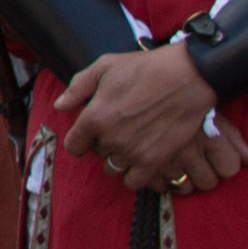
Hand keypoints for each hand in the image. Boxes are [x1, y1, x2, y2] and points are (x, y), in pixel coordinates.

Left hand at [58, 38, 247, 194]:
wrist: (187, 77)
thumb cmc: (145, 68)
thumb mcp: (104, 66)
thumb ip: (78, 88)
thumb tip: (59, 106)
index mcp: (94, 118)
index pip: (74, 146)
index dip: (82, 139)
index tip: (92, 131)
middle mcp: (110, 139)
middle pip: (97, 154)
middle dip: (103, 143)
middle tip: (120, 129)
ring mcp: (132, 152)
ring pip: (113, 169)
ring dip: (119, 160)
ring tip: (131, 144)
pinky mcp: (154, 161)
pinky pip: (134, 182)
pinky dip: (135, 174)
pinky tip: (142, 160)